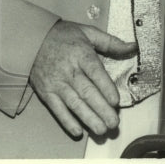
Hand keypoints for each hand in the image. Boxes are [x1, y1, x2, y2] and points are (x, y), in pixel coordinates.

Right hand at [29, 20, 136, 138]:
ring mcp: (56, 83)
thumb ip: (111, 42)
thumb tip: (133, 47)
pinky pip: (57, 109)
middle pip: (86, 92)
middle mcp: (69, 71)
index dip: (106, 87)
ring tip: (101, 130)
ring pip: (74, 104)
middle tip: (114, 124)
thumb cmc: (64, 36)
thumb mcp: (88, 32)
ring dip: (88, 118)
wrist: (31, 40)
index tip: (116, 102)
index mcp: (81, 54)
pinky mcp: (46, 93)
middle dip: (101, 109)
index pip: (95, 72)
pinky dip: (67, 121)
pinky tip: (78, 131)